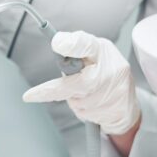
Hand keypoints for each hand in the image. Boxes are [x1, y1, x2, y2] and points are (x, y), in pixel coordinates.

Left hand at [23, 31, 140, 134]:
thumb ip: (74, 49)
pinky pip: (85, 113)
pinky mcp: (117, 109)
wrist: (126, 101)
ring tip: (83, 94)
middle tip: (29, 96)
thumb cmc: (102, 72)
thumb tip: (57, 43)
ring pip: (77, 100)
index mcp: (101, 49)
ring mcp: (116, 90)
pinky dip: (82, 111)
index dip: (71, 44)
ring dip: (72, 100)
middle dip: (51, 90)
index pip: (85, 44)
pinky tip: (92, 105)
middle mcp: (112, 68)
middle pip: (74, 83)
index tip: (56, 44)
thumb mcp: (90, 53)